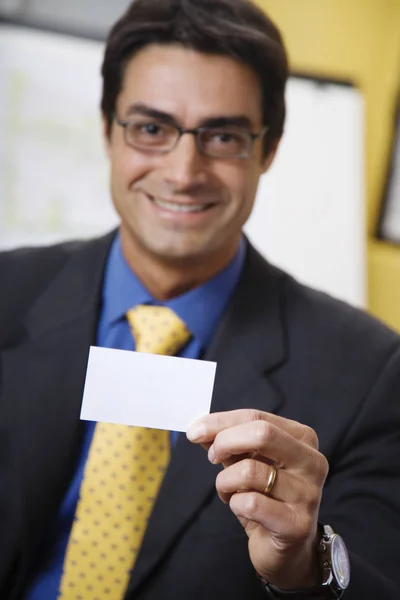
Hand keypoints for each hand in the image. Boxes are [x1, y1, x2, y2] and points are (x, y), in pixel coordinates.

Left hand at [187, 409, 328, 589]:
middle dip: (225, 442)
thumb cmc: (266, 496)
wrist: (287, 548)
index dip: (221, 421)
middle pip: (262, 434)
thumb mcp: (247, 461)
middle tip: (211, 456)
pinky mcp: (296, 524)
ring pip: (250, 470)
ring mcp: (308, 493)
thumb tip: (201, 428)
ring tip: (227, 489)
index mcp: (302, 438)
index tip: (195, 431)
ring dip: (225, 480)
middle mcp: (312, 461)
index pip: (258, 417)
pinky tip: (238, 507)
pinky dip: (234, 503)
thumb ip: (229, 441)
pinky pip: (250, 503)